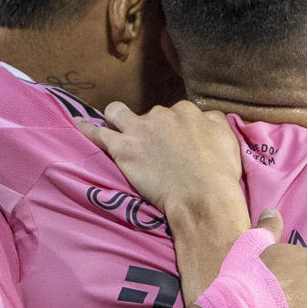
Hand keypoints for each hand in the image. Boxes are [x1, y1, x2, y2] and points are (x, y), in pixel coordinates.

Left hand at [78, 100, 245, 221]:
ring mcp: (140, 130)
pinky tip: (78, 124)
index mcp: (187, 111)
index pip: (176, 113)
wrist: (202, 196)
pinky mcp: (123, 148)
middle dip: (152, 130)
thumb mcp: (228, 139)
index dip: (176, 130)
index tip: (178, 145)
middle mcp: (162, 114)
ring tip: (116, 129)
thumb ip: (215, 122)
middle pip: (151, 116)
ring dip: (117, 119)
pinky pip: (98, 133)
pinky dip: (87, 129)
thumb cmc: (219, 173)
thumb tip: (207, 118)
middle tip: (158, 154)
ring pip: (118, 113)